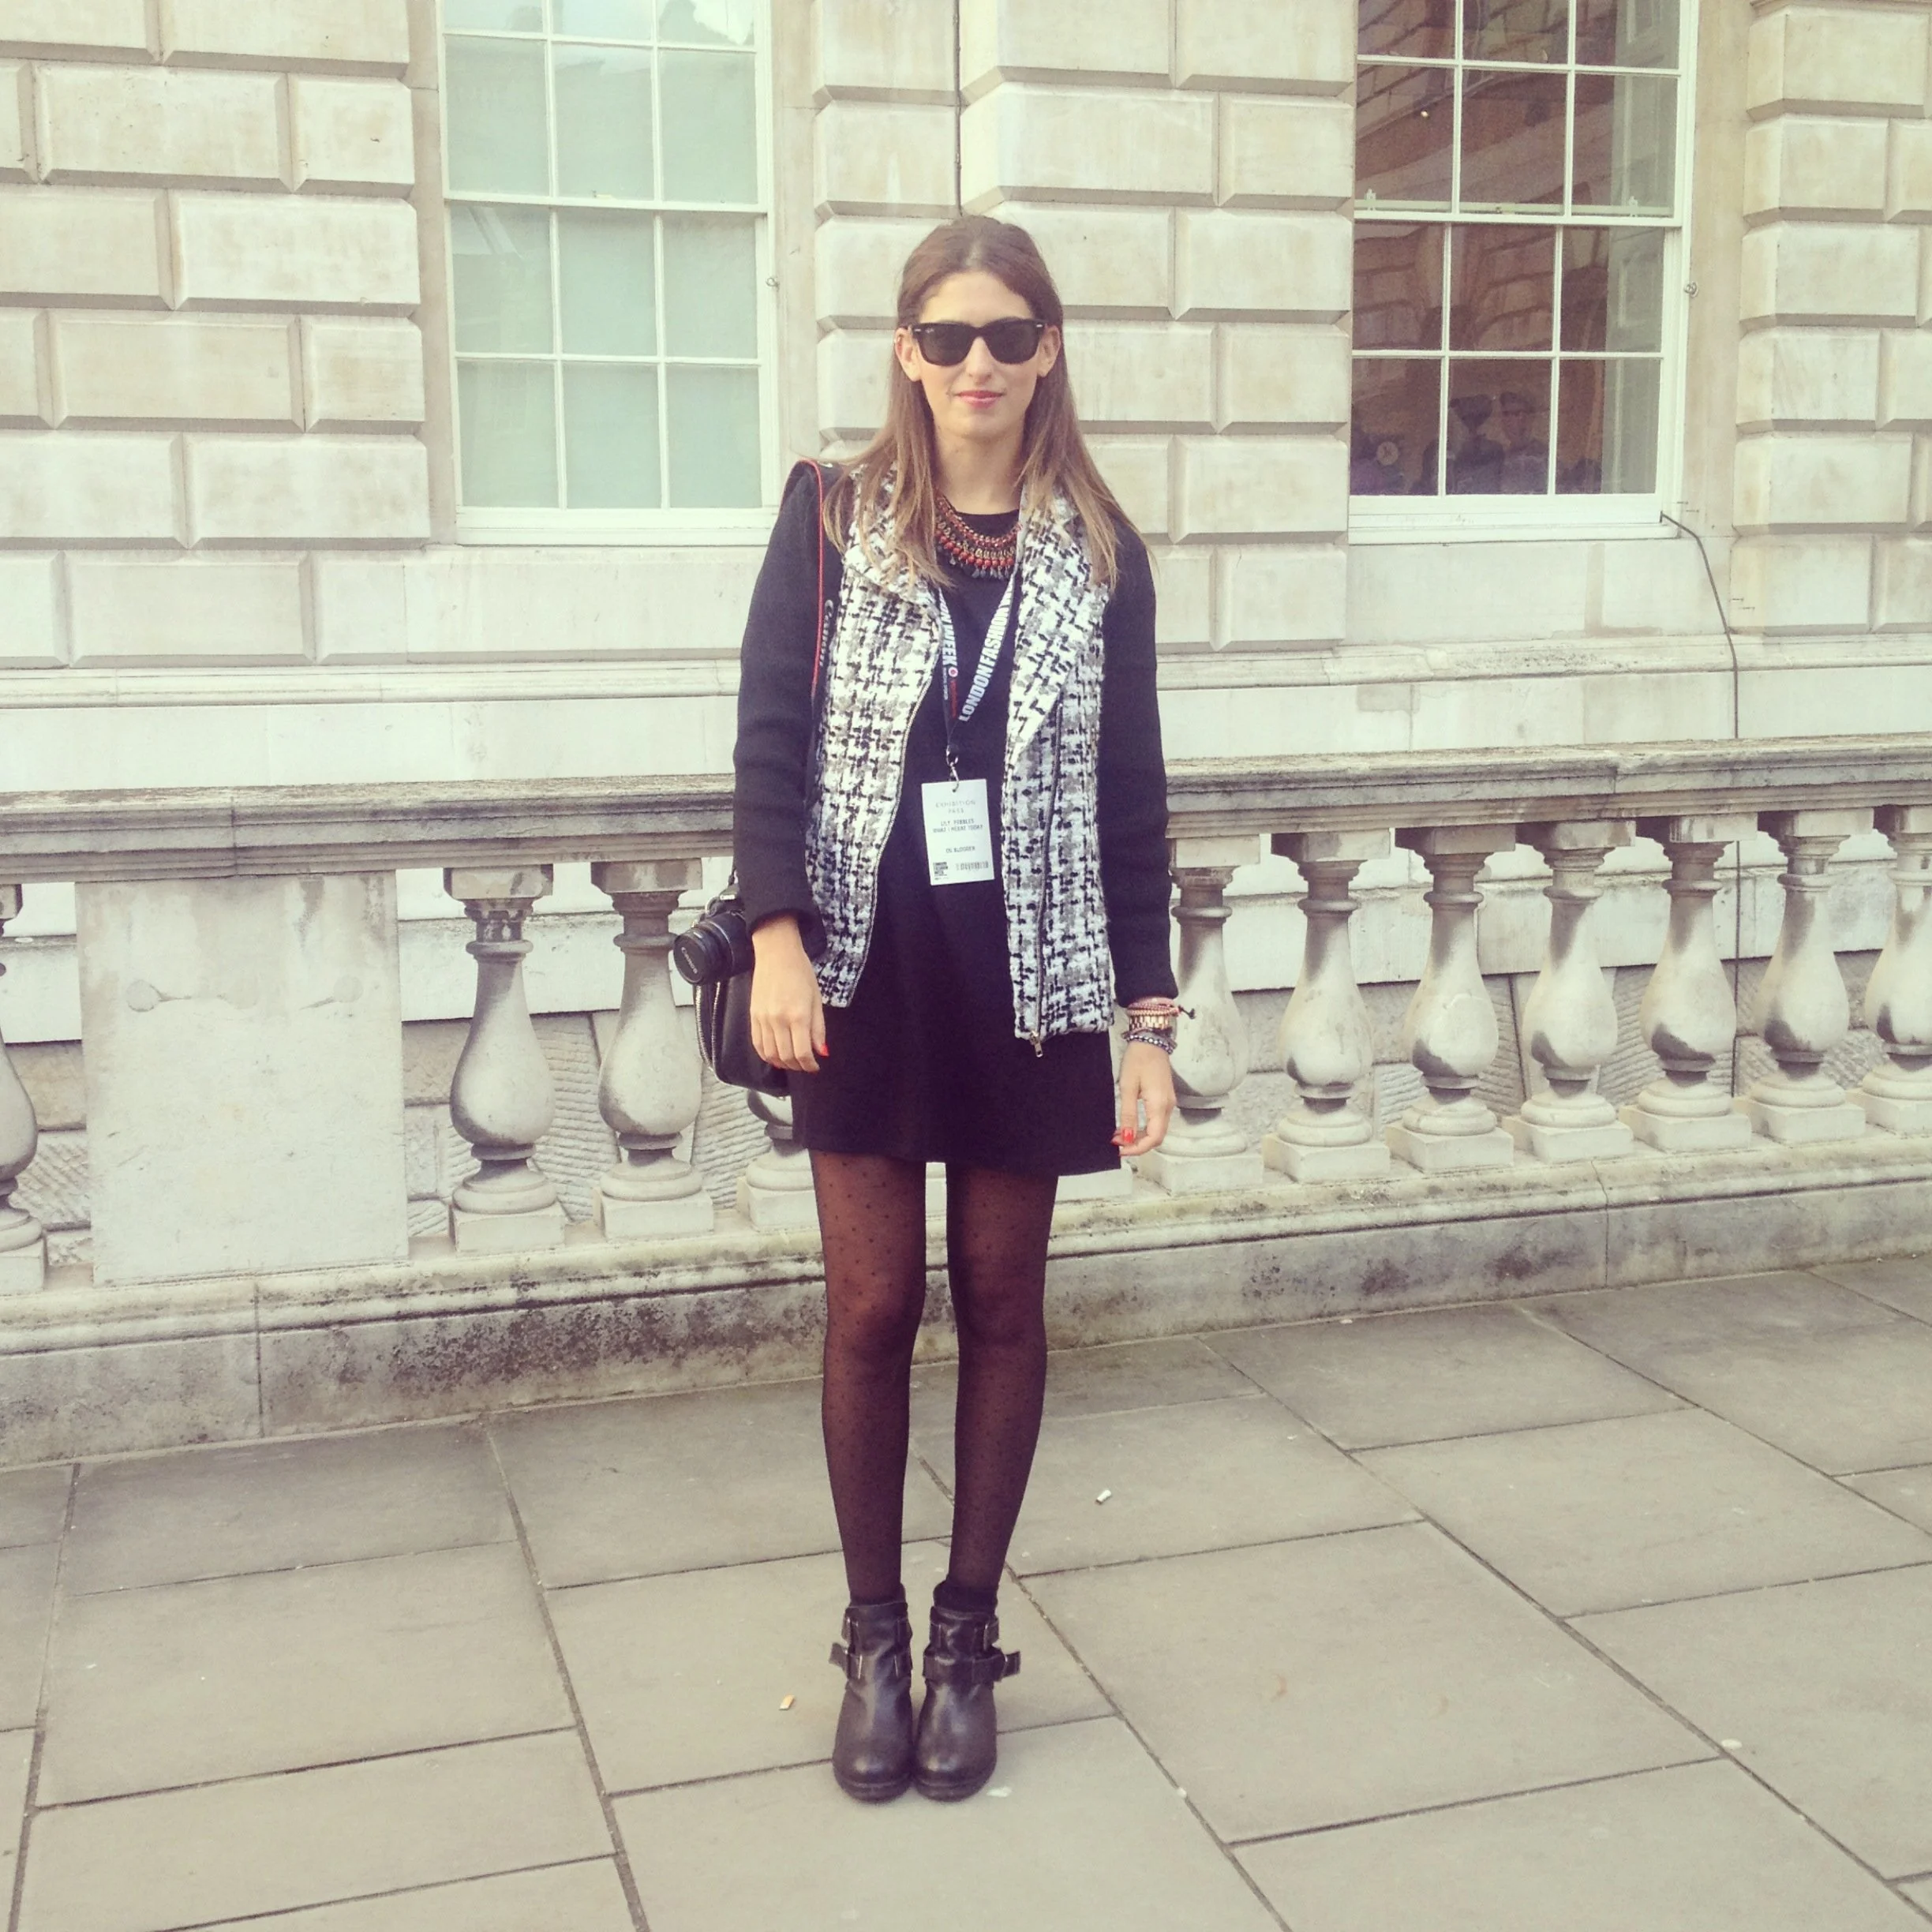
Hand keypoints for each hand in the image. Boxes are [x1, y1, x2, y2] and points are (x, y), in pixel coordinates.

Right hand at [749, 915, 826, 1074]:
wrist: (776, 954)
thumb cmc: (801, 972)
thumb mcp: (816, 998)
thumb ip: (818, 1028)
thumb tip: (821, 1051)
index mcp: (798, 1015)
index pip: (802, 1052)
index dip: (810, 1065)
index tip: (815, 1067)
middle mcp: (778, 1020)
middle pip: (786, 1056)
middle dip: (798, 1066)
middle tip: (806, 1065)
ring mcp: (763, 1019)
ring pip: (770, 1054)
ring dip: (782, 1063)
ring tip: (792, 1062)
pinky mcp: (753, 1016)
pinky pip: (757, 1044)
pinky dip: (766, 1055)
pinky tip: (775, 1056)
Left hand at [1113, 1041, 1175, 1156]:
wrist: (1151, 1041)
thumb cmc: (1137, 1061)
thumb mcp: (1127, 1087)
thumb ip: (1128, 1114)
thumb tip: (1126, 1137)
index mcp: (1159, 1105)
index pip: (1153, 1137)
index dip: (1137, 1148)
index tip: (1120, 1149)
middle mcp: (1168, 1107)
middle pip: (1157, 1137)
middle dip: (1137, 1145)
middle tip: (1117, 1144)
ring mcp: (1169, 1103)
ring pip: (1157, 1130)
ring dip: (1140, 1137)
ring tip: (1119, 1135)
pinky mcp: (1166, 1099)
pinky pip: (1157, 1121)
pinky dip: (1144, 1128)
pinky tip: (1129, 1126)